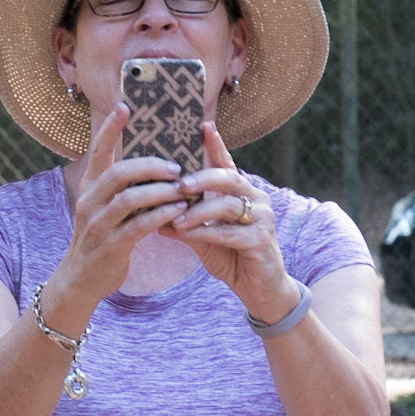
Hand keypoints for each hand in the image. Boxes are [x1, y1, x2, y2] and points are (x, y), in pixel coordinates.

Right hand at [55, 103, 188, 308]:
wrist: (82, 278)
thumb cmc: (102, 237)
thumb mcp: (105, 208)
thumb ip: (123, 187)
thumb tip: (156, 164)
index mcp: (90, 187)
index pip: (98, 151)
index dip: (110, 128)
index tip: (124, 106)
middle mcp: (90, 201)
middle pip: (118, 172)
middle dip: (149, 166)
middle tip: (175, 166)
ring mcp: (98, 224)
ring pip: (129, 198)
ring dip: (159, 191)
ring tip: (182, 187)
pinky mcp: (111, 246)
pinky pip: (139, 226)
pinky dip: (161, 216)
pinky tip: (178, 211)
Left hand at [161, 121, 298, 320]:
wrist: (259, 290)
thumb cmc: (231, 257)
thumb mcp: (203, 237)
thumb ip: (184, 222)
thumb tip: (152, 211)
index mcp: (240, 192)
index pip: (226, 163)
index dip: (216, 144)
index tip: (204, 125)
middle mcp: (255, 199)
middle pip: (229, 178)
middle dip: (202, 178)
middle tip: (178, 183)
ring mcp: (262, 218)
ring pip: (228, 205)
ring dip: (199, 210)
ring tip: (177, 216)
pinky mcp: (261, 240)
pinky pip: (230, 233)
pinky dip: (206, 233)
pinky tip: (188, 235)